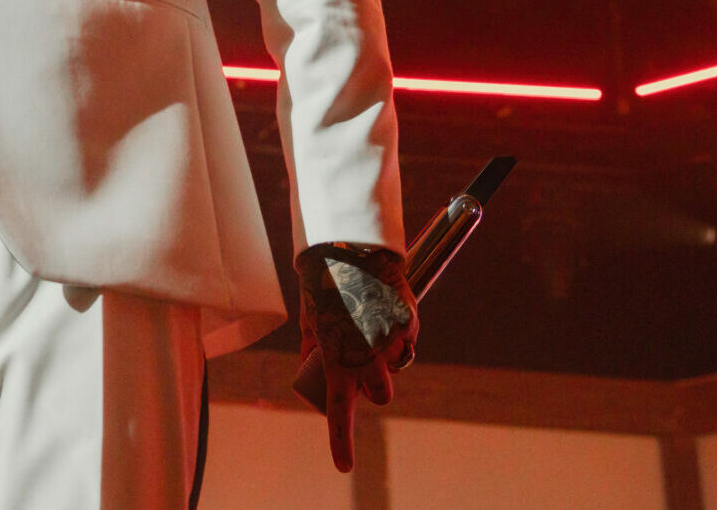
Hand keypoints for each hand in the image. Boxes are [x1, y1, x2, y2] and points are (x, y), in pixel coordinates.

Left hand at [293, 247, 417, 472]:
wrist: (346, 249)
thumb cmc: (321, 285)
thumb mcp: (308, 320)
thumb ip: (311, 347)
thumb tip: (308, 365)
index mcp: (336, 359)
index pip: (338, 412)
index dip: (340, 443)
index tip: (343, 466)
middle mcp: (365, 356)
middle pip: (381, 393)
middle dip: (375, 384)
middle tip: (364, 362)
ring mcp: (389, 341)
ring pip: (398, 366)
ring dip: (390, 358)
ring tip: (373, 326)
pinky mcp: (407, 322)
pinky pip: (407, 338)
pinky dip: (400, 331)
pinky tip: (385, 308)